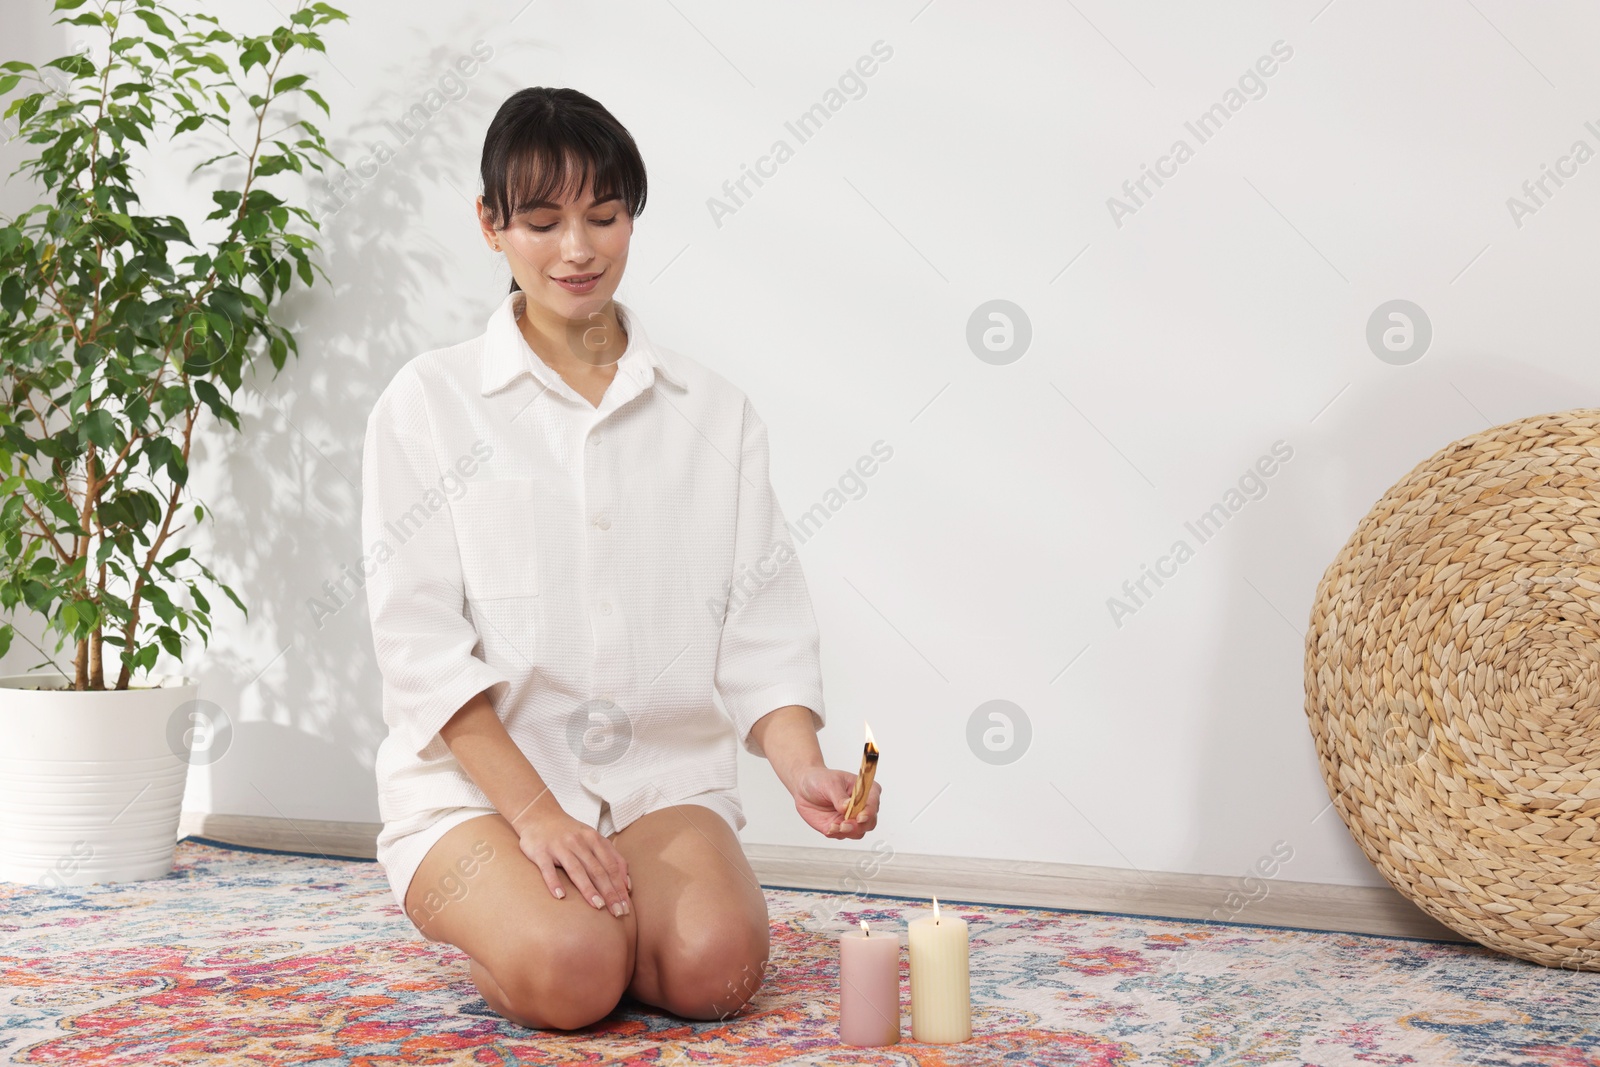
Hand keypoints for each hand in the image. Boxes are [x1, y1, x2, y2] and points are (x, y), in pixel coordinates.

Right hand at [511, 805, 631, 916]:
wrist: (539, 815)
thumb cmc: (570, 833)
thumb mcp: (593, 838)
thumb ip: (611, 857)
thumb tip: (627, 884)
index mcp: (594, 839)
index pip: (611, 866)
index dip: (620, 887)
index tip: (626, 906)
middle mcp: (578, 842)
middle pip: (597, 870)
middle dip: (609, 892)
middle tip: (617, 912)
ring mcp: (559, 846)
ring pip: (576, 869)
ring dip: (588, 889)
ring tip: (598, 906)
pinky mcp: (540, 851)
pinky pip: (547, 869)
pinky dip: (554, 882)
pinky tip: (560, 896)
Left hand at [794, 765, 879, 839]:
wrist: (804, 787)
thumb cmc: (820, 779)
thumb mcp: (830, 784)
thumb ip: (839, 797)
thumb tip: (847, 807)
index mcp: (866, 791)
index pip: (873, 804)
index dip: (869, 812)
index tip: (860, 817)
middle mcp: (862, 807)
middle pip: (869, 822)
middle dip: (858, 826)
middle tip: (844, 825)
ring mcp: (851, 819)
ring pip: (858, 832)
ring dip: (847, 832)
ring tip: (834, 826)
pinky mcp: (840, 828)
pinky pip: (843, 836)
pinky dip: (837, 834)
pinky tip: (829, 827)